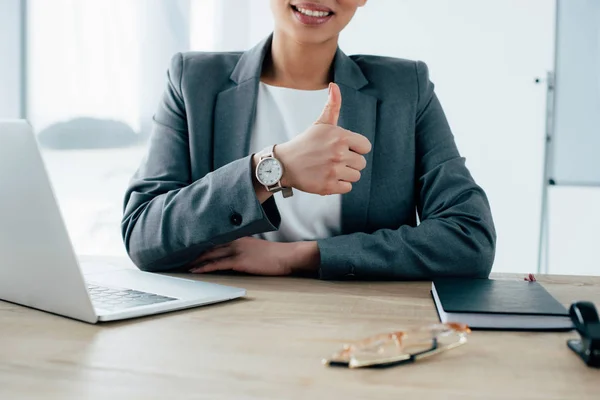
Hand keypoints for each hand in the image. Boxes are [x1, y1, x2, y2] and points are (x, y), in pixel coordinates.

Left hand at [188, 237, 319, 275]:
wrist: (286, 256)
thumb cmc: (273, 254)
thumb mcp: (255, 247)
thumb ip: (242, 247)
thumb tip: (230, 254)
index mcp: (238, 236)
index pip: (215, 237)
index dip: (200, 241)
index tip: (187, 244)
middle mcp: (235, 240)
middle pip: (209, 244)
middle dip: (193, 250)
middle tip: (177, 254)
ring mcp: (237, 250)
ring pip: (210, 254)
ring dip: (195, 260)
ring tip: (181, 264)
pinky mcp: (239, 261)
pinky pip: (217, 264)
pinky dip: (204, 267)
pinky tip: (195, 270)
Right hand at [275, 83, 371, 195]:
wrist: (284, 164)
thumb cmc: (305, 143)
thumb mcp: (320, 124)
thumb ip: (332, 106)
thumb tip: (334, 85)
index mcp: (340, 137)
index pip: (366, 146)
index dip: (356, 148)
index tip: (343, 149)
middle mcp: (338, 154)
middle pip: (361, 163)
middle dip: (350, 163)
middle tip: (333, 160)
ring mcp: (333, 170)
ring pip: (355, 176)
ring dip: (345, 174)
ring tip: (329, 169)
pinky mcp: (328, 186)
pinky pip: (347, 188)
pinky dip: (338, 185)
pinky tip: (327, 178)